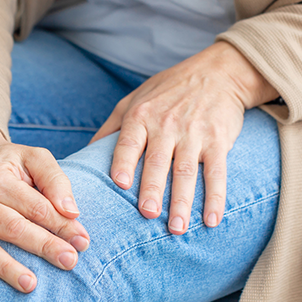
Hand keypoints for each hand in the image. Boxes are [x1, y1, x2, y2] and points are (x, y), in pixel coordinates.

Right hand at [0, 127, 89, 296]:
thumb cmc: (11, 166)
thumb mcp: (35, 159)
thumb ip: (55, 180)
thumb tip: (71, 211)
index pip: (34, 206)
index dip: (60, 225)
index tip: (82, 242)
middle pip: (11, 227)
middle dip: (43, 246)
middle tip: (69, 262)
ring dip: (8, 269)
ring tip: (31, 285)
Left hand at [89, 42, 277, 233]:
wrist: (217, 72)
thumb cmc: (168, 89)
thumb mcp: (134, 99)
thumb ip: (110, 128)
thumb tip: (84, 156)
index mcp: (141, 116)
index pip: (129, 142)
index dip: (124, 162)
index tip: (120, 184)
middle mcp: (166, 125)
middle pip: (157, 162)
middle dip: (153, 189)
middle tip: (148, 214)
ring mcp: (193, 134)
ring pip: (186, 172)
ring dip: (183, 202)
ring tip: (177, 229)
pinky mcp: (218, 141)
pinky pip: (217, 172)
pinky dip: (216, 198)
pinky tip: (212, 220)